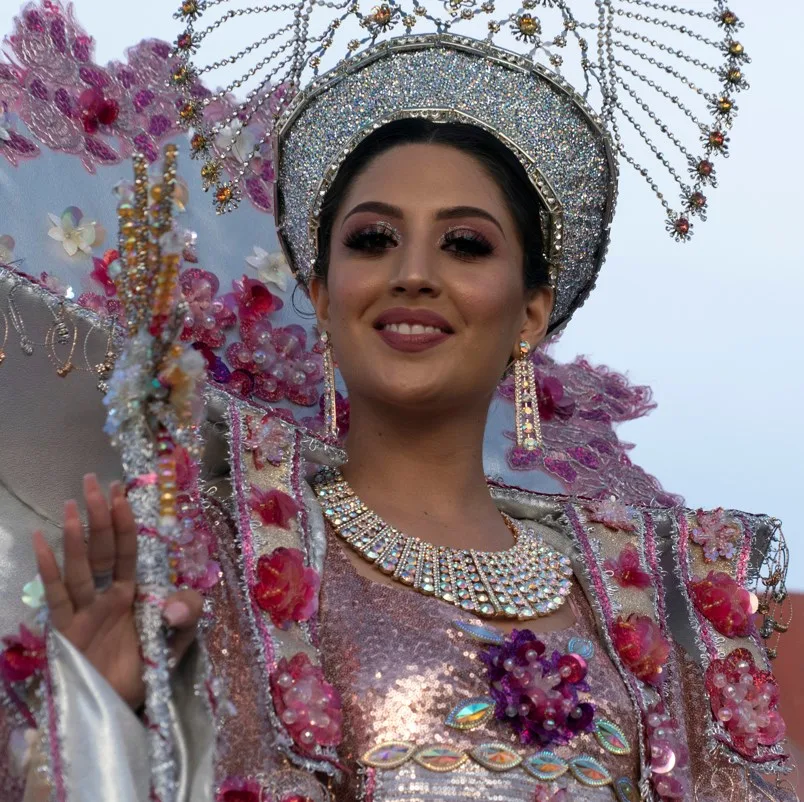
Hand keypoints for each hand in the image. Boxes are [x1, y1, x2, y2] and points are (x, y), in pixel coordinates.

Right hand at [32, 474, 202, 709]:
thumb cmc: (150, 668)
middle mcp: (108, 594)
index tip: (122, 491)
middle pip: (103, 549)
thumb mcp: (178, 641)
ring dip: (75, 536)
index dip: (126, 522)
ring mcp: (86, 610)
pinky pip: (57, 596)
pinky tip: (41, 541)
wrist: (124, 706)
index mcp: (135, 591)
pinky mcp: (67, 631)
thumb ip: (185, 617)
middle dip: (100, 515)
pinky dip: (48, 569)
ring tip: (71, 504)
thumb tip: (177, 605)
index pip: (129, 549)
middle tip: (93, 480)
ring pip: (79, 567)